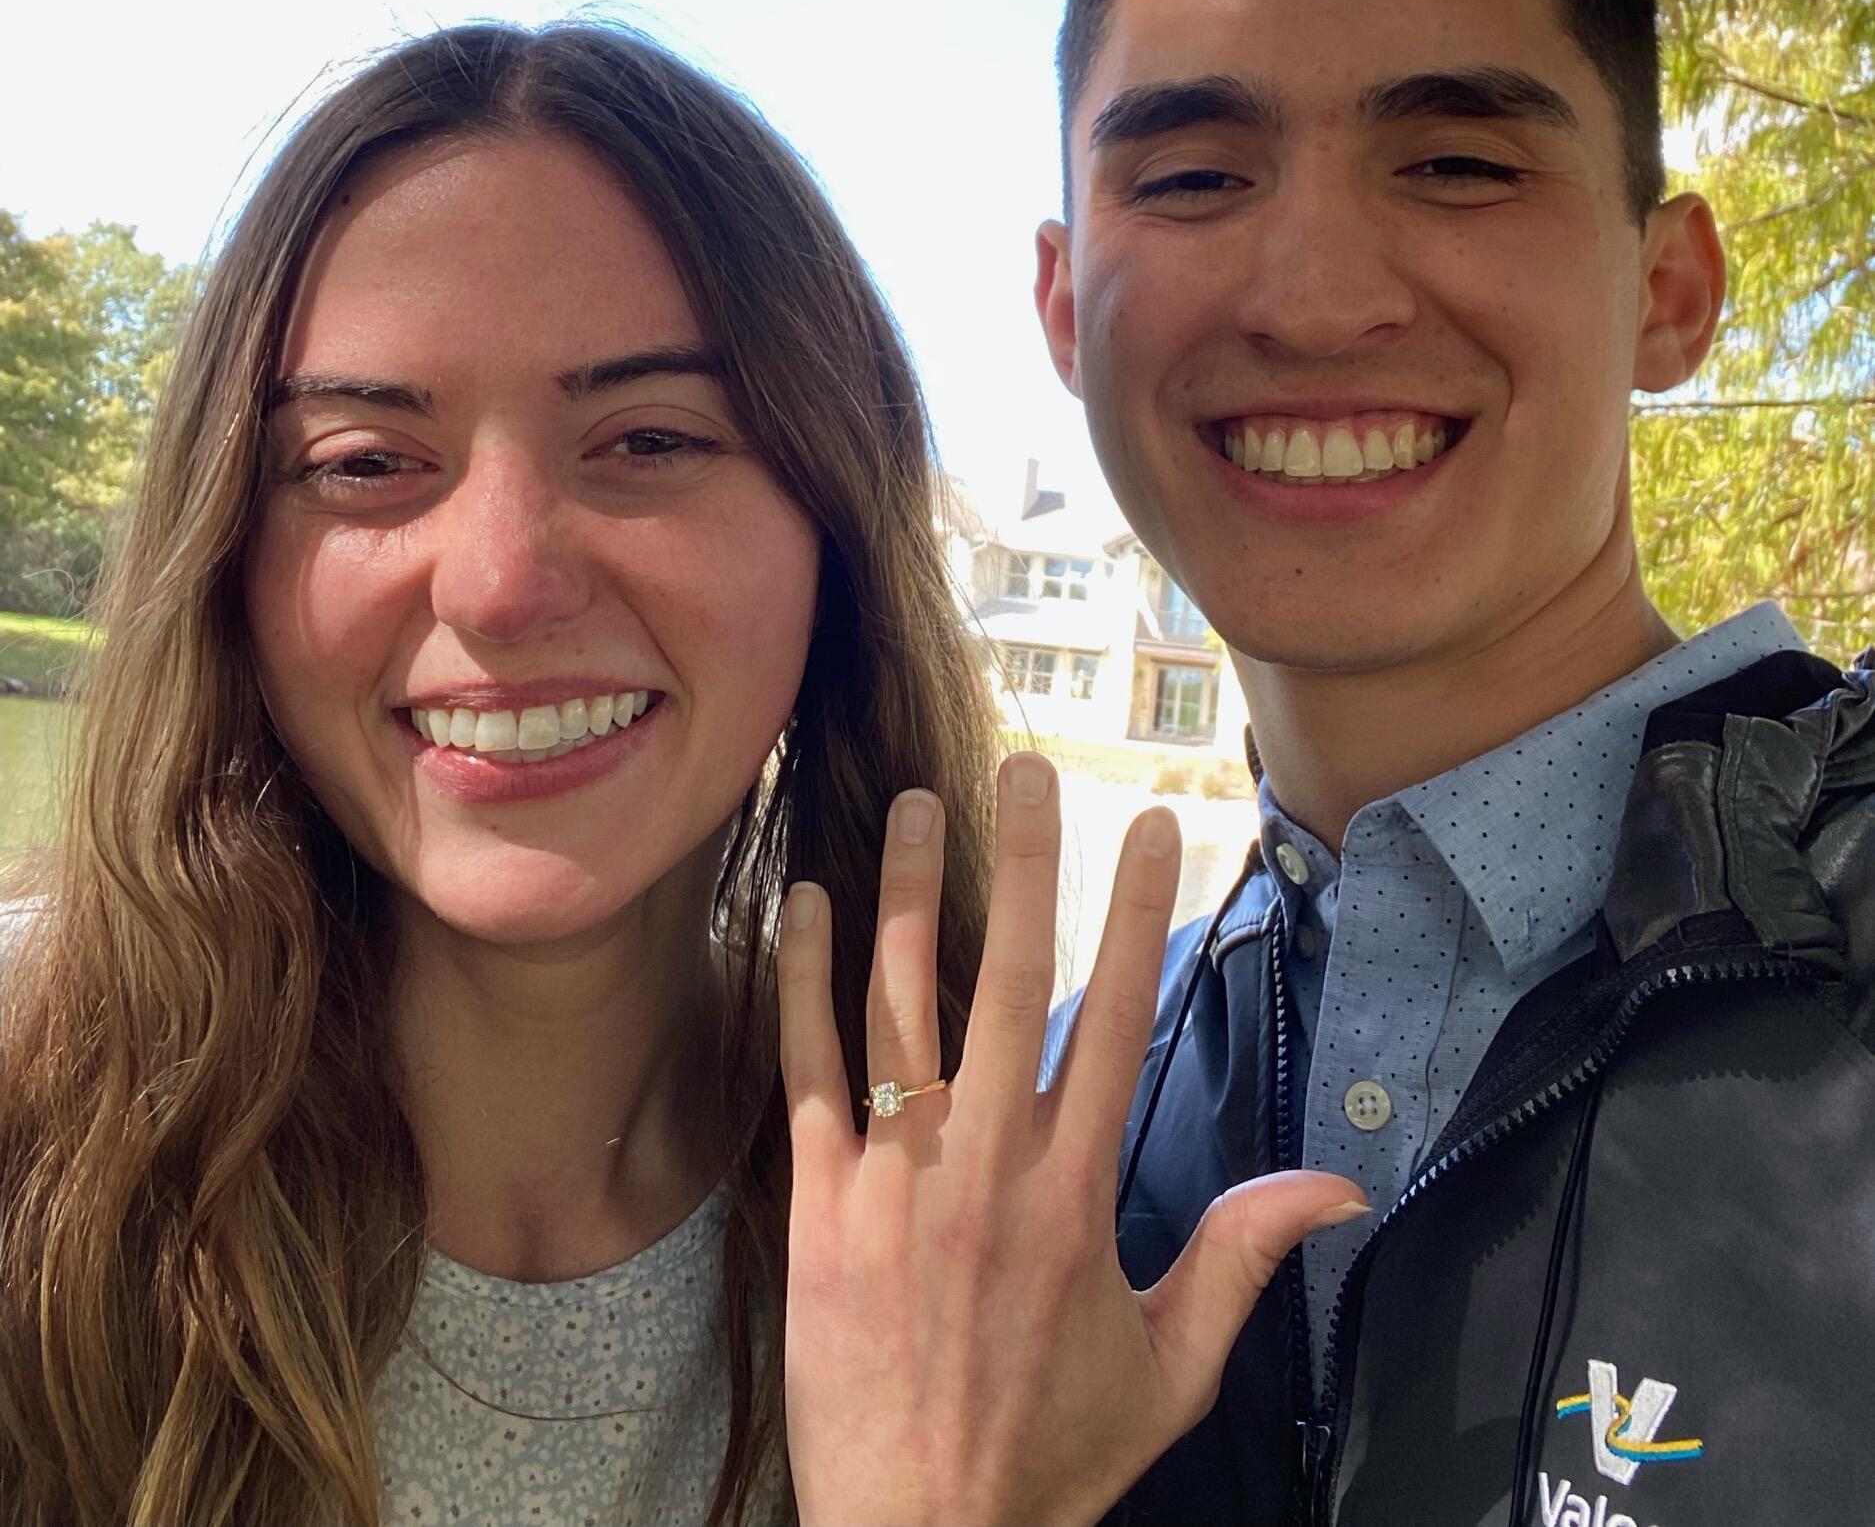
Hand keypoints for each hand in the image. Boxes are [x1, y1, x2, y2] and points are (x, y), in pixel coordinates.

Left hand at [778, 752, 1365, 1526]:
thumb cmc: (1052, 1455)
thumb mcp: (1172, 1367)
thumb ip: (1243, 1258)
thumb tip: (1340, 1185)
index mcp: (1076, 1192)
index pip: (1114, 1020)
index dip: (1135, 915)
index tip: (1150, 825)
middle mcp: (987, 1164)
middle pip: (1011, 981)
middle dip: (1024, 866)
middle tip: (1030, 769)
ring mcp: (895, 1177)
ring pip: (901, 1003)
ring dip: (904, 892)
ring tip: (911, 801)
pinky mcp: (818, 1203)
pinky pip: (808, 1071)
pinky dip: (801, 981)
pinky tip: (802, 902)